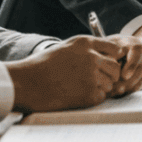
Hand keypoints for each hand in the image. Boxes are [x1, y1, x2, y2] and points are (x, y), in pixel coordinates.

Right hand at [7, 34, 141, 111]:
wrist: (26, 83)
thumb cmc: (42, 66)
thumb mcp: (65, 47)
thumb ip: (87, 48)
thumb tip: (108, 53)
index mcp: (85, 43)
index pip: (114, 49)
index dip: (112, 58)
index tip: (106, 65)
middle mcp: (91, 57)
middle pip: (116, 67)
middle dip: (109, 75)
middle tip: (97, 80)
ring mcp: (91, 76)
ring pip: (110, 83)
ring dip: (101, 87)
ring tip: (82, 88)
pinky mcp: (88, 94)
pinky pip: (101, 97)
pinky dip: (93, 98)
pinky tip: (78, 96)